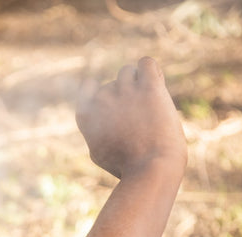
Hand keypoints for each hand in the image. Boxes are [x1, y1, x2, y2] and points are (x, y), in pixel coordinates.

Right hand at [76, 57, 186, 179]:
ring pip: (128, 72)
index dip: (101, 93)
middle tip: (139, 119)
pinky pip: (146, 63)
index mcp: (86, 114)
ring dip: (138, 84)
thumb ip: (93, 129)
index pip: (88, 86)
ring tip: (149, 107)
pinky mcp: (149, 88)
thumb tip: (95, 109)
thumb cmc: (125, 165)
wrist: (151, 168)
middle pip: (113, 83)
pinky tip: (155, 86)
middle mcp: (102, 99)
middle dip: (125, 96)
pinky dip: (150, 70)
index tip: (115, 109)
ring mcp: (125, 91)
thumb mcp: (98, 151)